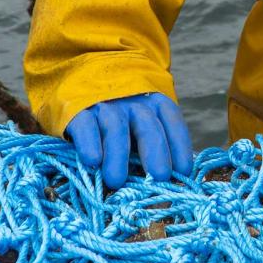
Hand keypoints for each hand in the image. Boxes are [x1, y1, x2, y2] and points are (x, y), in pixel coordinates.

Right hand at [65, 92, 193, 189]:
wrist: (84, 76)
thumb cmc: (121, 118)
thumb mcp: (141, 126)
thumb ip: (150, 150)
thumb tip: (161, 185)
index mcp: (154, 105)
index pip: (172, 122)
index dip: (180, 146)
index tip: (183, 171)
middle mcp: (133, 103)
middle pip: (148, 126)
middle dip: (156, 152)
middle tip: (159, 176)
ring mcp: (106, 106)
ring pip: (116, 128)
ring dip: (118, 155)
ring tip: (116, 181)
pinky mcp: (79, 110)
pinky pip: (86, 126)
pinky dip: (89, 143)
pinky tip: (92, 161)